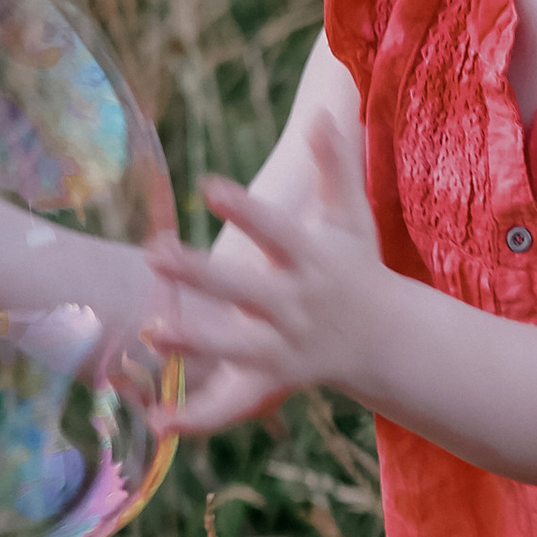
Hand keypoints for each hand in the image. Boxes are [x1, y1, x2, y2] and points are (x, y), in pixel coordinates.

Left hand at [142, 105, 381, 434]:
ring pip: (233, 347)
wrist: (387, 341)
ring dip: (194, 343)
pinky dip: (198, 418)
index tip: (207, 183)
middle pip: (243, 290)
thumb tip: (326, 114)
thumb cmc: (357, 268)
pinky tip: (157, 422)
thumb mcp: (351, 218)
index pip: (275, 231)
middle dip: (199, 275)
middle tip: (154, 252)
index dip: (243, 208)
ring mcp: (283, 347)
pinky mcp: (271, 382)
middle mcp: (296, 306)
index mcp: (311, 261)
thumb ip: (336, 167)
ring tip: (150, 331)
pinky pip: (232, 405)